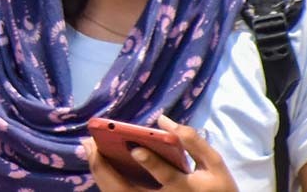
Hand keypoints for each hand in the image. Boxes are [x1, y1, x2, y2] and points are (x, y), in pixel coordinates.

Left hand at [84, 115, 237, 191]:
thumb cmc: (217, 190)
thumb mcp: (215, 167)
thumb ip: (193, 142)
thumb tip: (163, 121)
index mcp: (185, 188)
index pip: (166, 175)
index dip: (150, 161)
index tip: (134, 147)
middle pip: (126, 190)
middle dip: (105, 167)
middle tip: (89, 143)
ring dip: (100, 172)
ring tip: (90, 147)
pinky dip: (106, 179)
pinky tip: (100, 161)